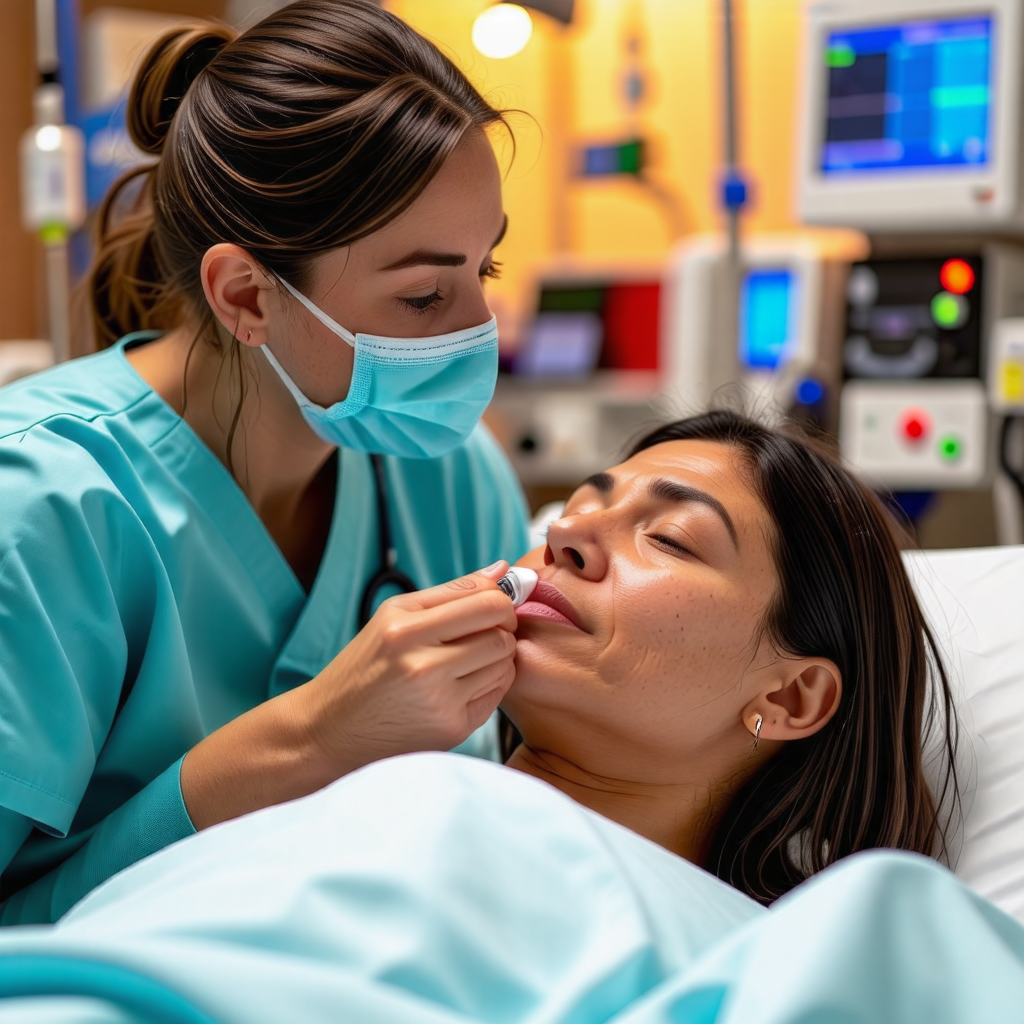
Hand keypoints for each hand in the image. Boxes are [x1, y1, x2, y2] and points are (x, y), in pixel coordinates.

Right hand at [298, 560, 517, 773]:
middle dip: (502, 629)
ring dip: (497, 658)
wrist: (329, 730)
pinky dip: (489, 684)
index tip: (492, 606)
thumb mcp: (393, 616)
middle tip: (483, 632)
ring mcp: (439, 701)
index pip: (487, 602)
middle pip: (501, 634)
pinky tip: (464, 683)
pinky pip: (497, 695)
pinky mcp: (452, 728)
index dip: (500, 600)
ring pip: (505, 664)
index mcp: (405, 629)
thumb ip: (451, 591)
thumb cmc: (364, 666)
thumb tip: (502, 569)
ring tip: (469, 659)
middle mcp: (423, 666)